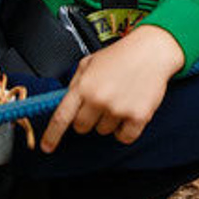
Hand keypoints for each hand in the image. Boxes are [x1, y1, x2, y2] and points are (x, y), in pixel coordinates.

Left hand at [40, 24, 183, 152]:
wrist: (151, 51)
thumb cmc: (120, 55)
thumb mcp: (90, 62)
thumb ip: (76, 83)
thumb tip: (65, 104)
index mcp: (84, 85)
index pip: (61, 117)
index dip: (52, 135)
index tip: (47, 147)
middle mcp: (99, 99)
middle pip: (82, 128)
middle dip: (87, 118)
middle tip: (100, 102)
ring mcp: (118, 109)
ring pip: (103, 131)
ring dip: (109, 121)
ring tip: (119, 99)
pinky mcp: (138, 117)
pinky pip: (124, 138)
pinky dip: (125, 129)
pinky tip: (128, 111)